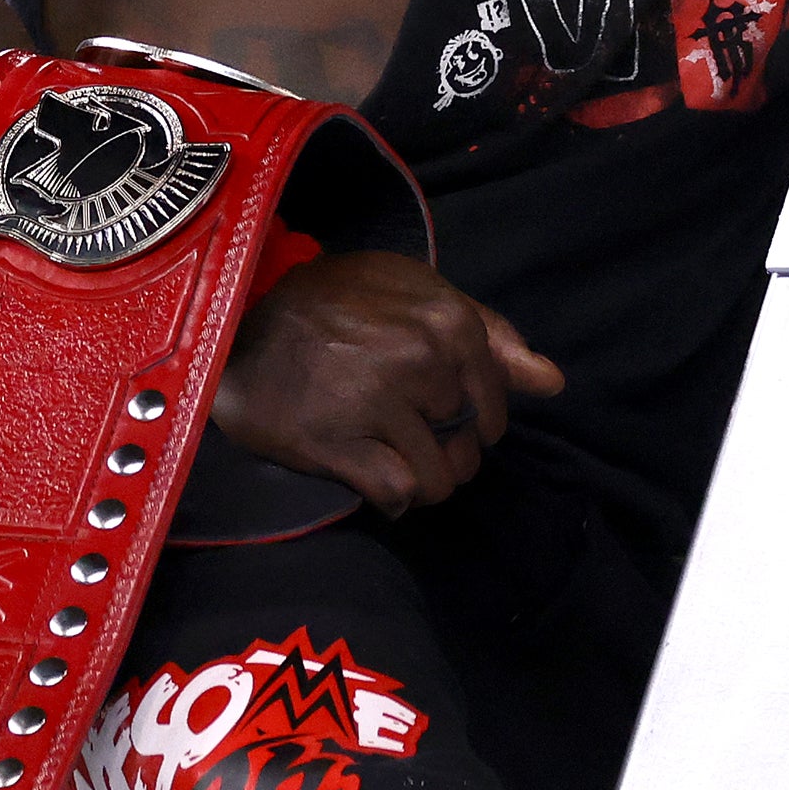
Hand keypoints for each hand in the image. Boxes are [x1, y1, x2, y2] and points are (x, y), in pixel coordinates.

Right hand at [209, 250, 560, 516]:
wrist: (237, 316)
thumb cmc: (337, 304)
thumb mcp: (418, 295)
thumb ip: (491, 337)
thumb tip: (551, 382)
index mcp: (449, 322)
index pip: (495, 408)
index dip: (469, 419)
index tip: (433, 410)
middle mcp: (419, 359)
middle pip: (467, 447)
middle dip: (442, 448)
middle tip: (400, 427)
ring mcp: (377, 402)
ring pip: (439, 479)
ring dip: (418, 478)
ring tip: (385, 451)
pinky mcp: (335, 442)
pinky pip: (398, 493)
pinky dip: (390, 494)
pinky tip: (366, 468)